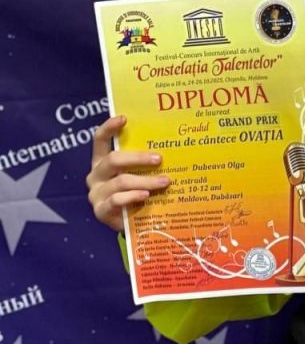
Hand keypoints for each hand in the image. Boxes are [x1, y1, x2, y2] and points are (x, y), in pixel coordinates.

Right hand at [86, 115, 169, 231]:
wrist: (132, 225)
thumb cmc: (137, 194)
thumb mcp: (138, 175)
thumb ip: (143, 164)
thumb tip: (170, 147)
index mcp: (101, 162)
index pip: (99, 140)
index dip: (109, 127)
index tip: (124, 118)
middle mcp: (95, 175)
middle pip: (113, 160)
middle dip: (138, 158)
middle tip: (159, 158)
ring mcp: (96, 193)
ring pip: (120, 181)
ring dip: (145, 180)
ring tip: (164, 181)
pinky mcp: (101, 211)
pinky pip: (117, 200)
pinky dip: (133, 196)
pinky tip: (146, 196)